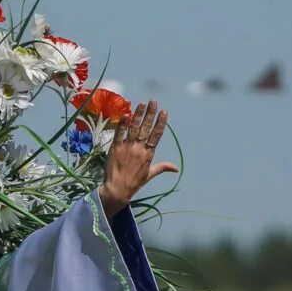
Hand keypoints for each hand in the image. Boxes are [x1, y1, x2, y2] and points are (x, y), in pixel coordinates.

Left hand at [98, 100, 177, 216]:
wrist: (117, 189)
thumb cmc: (134, 182)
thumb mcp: (150, 174)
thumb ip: (162, 167)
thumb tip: (176, 168)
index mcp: (148, 153)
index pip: (157, 134)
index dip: (161, 122)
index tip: (164, 112)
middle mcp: (139, 148)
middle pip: (146, 127)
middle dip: (151, 113)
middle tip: (154, 101)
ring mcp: (127, 146)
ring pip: (134, 127)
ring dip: (138, 114)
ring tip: (142, 103)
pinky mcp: (115, 147)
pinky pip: (119, 133)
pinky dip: (122, 124)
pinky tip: (126, 114)